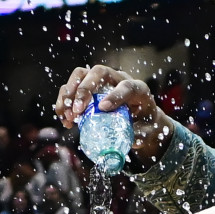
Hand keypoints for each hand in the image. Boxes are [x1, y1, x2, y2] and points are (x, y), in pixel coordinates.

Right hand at [55, 65, 175, 167]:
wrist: (140, 117)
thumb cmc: (145, 122)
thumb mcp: (149, 130)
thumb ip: (143, 135)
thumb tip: (135, 141)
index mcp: (138, 89)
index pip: (126, 86)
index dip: (114, 96)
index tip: (103, 108)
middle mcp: (118, 78)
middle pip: (98, 72)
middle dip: (85, 90)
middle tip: (78, 111)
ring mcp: (101, 80)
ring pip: (80, 75)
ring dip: (70, 94)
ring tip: (69, 116)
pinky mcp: (88, 87)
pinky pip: (71, 87)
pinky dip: (65, 102)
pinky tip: (65, 118)